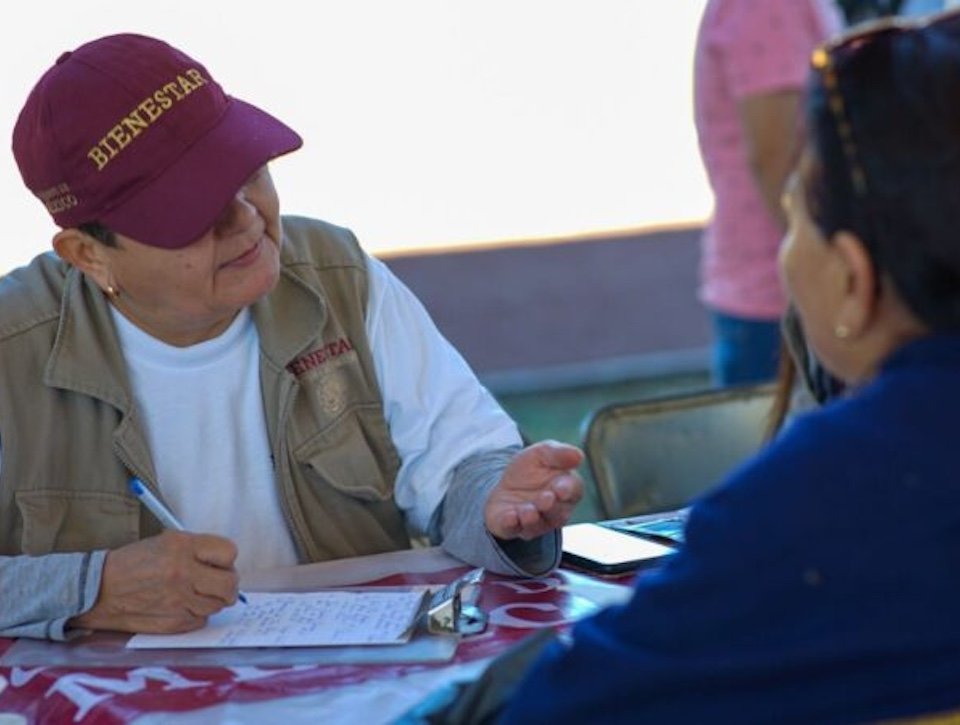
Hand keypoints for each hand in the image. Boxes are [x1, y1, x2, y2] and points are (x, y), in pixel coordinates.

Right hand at [69, 530, 240, 634]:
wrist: (97, 590)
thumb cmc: (132, 564)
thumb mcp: (165, 542)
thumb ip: (197, 550)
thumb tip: (224, 564)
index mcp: (182, 546)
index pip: (229, 552)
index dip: (226, 559)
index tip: (220, 563)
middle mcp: (183, 572)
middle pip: (230, 583)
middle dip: (228, 584)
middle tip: (218, 583)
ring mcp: (178, 600)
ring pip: (218, 604)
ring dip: (211, 600)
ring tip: (194, 593)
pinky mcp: (172, 623)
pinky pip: (201, 620)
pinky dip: (196, 615)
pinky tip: (181, 606)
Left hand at [485, 440, 583, 539]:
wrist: (502, 483)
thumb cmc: (529, 469)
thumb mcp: (542, 453)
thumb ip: (559, 453)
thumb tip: (578, 455)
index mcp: (565, 489)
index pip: (573, 491)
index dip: (568, 490)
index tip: (561, 489)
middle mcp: (553, 511)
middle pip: (558, 513)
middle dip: (551, 506)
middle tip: (546, 498)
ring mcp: (532, 522)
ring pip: (537, 525)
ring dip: (532, 518)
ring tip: (528, 511)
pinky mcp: (511, 527)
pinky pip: (512, 529)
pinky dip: (511, 524)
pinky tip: (510, 517)